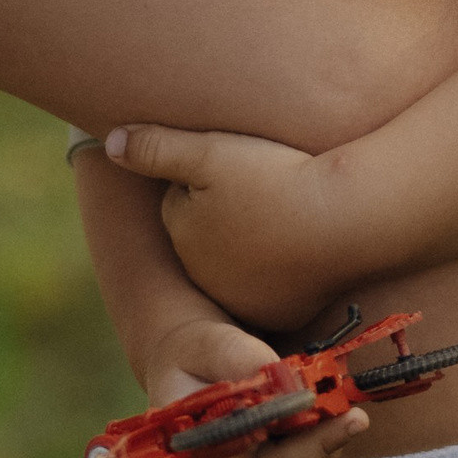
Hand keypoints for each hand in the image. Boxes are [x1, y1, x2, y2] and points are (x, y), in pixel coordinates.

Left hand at [105, 121, 335, 335]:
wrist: (349, 219)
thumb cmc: (277, 179)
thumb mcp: (210, 151)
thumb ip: (155, 147)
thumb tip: (108, 144)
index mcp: (182, 235)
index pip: (183, 200)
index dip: (211, 177)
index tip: (242, 169)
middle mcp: (205, 278)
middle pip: (210, 235)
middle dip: (228, 214)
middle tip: (269, 189)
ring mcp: (245, 301)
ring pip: (241, 262)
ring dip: (255, 243)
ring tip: (289, 214)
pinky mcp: (282, 314)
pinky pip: (275, 286)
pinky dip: (284, 269)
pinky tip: (304, 246)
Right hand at [139, 305, 366, 457]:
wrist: (204, 360)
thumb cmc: (193, 354)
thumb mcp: (204, 345)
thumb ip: (232, 358)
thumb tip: (273, 372)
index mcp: (182, 456)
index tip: (263, 427)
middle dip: (311, 449)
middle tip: (351, 420)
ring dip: (328, 443)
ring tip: (354, 415)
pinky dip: (329, 435)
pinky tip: (345, 412)